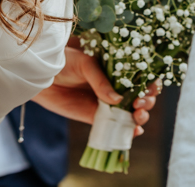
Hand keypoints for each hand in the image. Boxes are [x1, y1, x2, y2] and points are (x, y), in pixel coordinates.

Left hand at [32, 44, 158, 135]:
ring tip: (138, 117)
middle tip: (140, 104)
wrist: (43, 75)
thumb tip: (116, 100)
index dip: (151, 84)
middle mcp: (118, 87)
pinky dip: (127, 132)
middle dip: (147, 102)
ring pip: (132, 114)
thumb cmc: (65, 61)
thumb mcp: (85, 63)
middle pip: (142, 97)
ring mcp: (108, 104)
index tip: (149, 89)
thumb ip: (101, 80)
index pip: (143, 78)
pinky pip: (115, 127)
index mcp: (120, 70)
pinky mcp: (96, 117)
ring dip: (141, 117)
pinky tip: (133, 132)